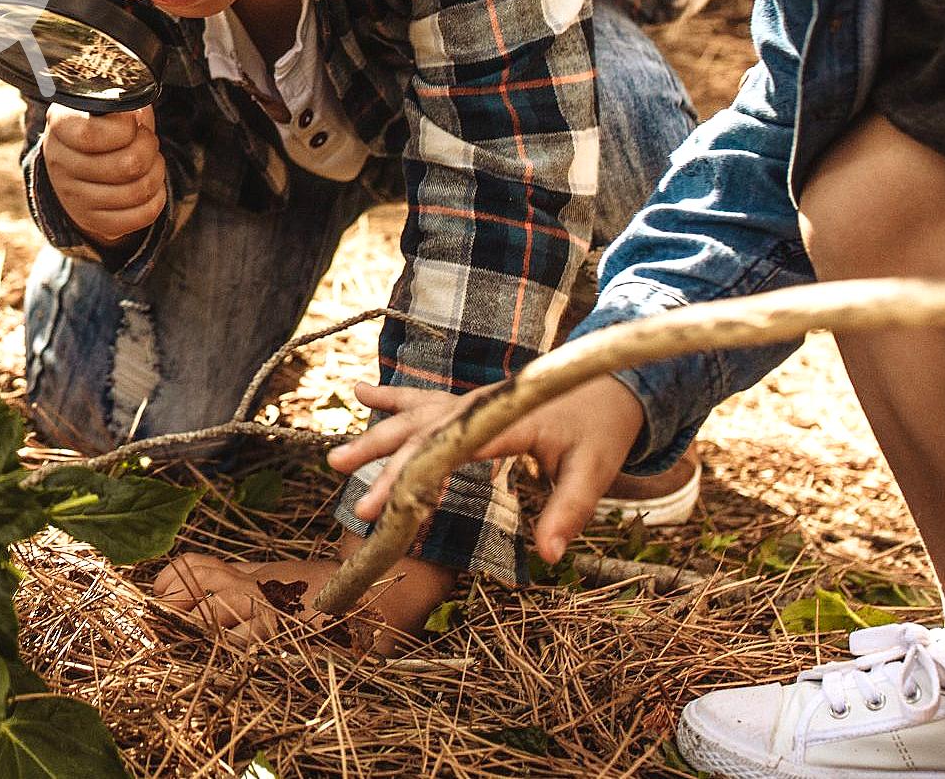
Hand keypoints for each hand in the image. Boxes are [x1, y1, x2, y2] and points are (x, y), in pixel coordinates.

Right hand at [41, 106, 166, 244]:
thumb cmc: (100, 127)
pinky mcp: (93, 221)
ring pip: (138, 191)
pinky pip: (142, 216)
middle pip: (127, 165)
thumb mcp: (104, 107)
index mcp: (60, 126)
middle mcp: (60, 164)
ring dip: (157, 172)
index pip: (91, 135)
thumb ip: (122, 101)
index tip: (131, 123)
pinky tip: (150, 185)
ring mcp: (74, 198)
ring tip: (151, 161)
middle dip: (150, 148)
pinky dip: (157, 198)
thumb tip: (140, 108)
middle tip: (148, 141)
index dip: (125, 129)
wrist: (78, 165)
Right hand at [327, 374, 646, 563]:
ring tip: (336, 461)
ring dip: (375, 438)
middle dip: (387, 472)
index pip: (449, 449)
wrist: (608, 387)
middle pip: (421, 438)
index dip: (416, 478)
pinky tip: (359, 391)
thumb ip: (569, 511)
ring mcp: (467, 401)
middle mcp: (475, 406)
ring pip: (411, 419)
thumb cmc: (599, 431)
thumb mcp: (594, 472)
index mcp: (503, 419)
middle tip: (361, 507)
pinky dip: (391, 397)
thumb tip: (549, 556)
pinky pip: (422, 399)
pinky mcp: (465, 403)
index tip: (389, 507)